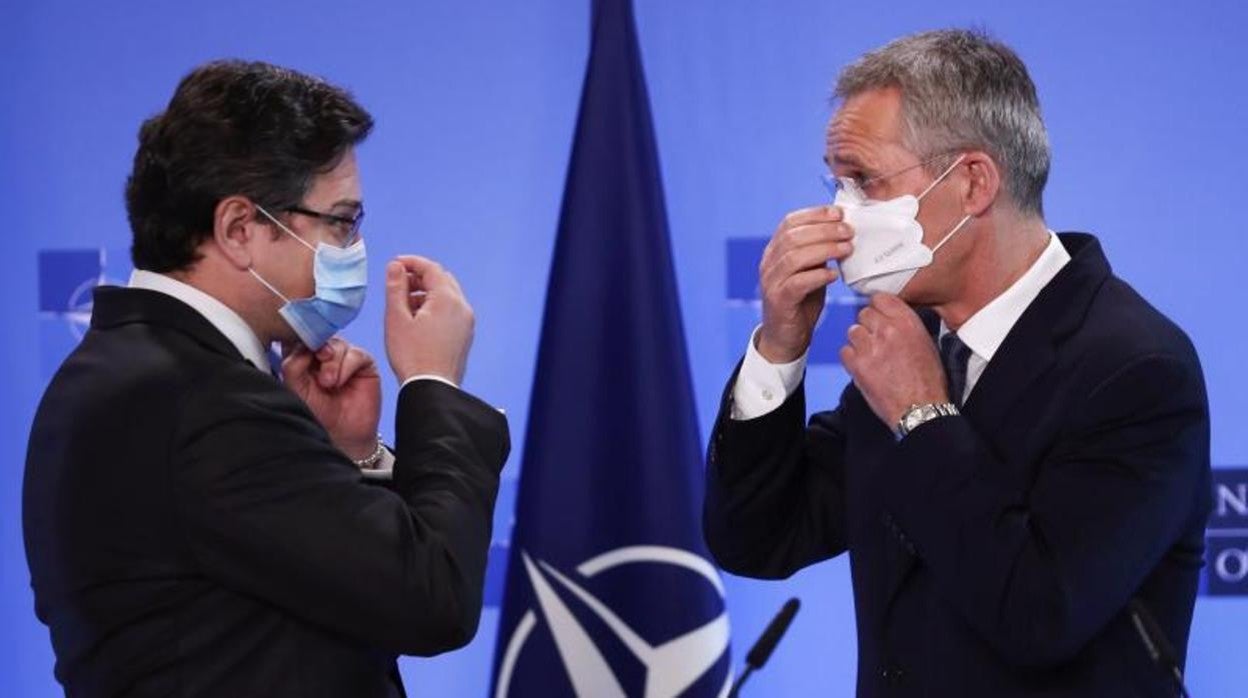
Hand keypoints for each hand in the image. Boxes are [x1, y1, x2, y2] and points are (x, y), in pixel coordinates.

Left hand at [282, 338, 381, 459]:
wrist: (341, 435)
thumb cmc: (316, 414)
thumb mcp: (296, 389)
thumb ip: (293, 364)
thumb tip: (304, 345)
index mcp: (304, 357)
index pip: (301, 336)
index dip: (300, 338)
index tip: (297, 348)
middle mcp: (324, 355)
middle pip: (321, 335)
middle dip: (317, 348)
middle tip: (316, 363)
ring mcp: (345, 358)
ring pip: (337, 344)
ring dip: (331, 362)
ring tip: (328, 383)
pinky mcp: (363, 364)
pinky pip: (355, 354)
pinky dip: (346, 366)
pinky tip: (340, 383)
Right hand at [384, 256, 473, 385]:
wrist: (432, 388)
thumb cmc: (412, 356)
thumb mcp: (396, 318)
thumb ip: (396, 287)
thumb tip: (396, 266)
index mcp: (447, 299)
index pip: (431, 268)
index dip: (411, 262)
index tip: (395, 264)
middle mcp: (462, 307)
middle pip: (442, 280)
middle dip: (420, 278)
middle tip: (399, 284)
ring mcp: (466, 322)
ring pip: (447, 296)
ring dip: (427, 293)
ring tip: (404, 304)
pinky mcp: (465, 335)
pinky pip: (451, 311)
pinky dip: (436, 307)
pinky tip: (417, 320)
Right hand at [756, 205, 853, 362]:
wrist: (785, 337)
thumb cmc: (801, 301)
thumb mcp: (809, 271)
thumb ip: (818, 252)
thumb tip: (842, 230)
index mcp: (774, 251)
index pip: (789, 222)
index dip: (814, 214)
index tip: (839, 213)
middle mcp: (768, 263)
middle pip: (793, 236)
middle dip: (824, 230)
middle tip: (848, 231)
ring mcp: (771, 282)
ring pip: (794, 257)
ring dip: (824, 249)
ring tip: (846, 249)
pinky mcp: (778, 301)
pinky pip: (797, 283)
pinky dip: (817, 276)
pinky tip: (833, 275)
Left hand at [840, 293, 948, 427]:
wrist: (921, 408)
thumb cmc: (929, 380)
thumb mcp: (927, 343)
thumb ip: (906, 326)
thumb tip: (892, 319)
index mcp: (907, 322)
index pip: (880, 298)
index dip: (878, 308)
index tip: (879, 316)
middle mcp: (887, 330)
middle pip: (863, 314)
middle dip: (868, 325)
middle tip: (875, 340)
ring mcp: (870, 347)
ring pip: (853, 331)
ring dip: (859, 341)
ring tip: (870, 355)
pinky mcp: (857, 365)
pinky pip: (845, 351)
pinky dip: (851, 358)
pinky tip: (863, 366)